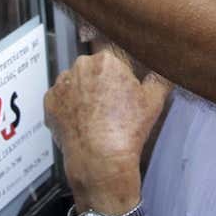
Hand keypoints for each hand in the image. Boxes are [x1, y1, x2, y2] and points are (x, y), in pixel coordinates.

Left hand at [43, 52, 170, 208]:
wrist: (100, 159)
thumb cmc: (126, 130)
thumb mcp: (154, 101)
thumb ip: (161, 76)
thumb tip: (166, 65)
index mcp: (106, 59)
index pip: (114, 56)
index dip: (121, 74)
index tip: (123, 88)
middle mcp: (80, 66)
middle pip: (93, 69)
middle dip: (101, 82)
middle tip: (112, 105)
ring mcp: (62, 84)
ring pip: (75, 83)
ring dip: (83, 93)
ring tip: (96, 116)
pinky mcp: (49, 102)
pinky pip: (60, 100)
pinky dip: (68, 108)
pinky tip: (82, 121)